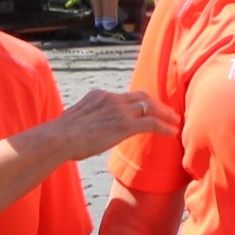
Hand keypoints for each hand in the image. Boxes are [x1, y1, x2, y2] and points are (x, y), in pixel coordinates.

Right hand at [53, 88, 175, 160]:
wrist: (59, 138)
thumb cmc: (61, 137)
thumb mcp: (75, 123)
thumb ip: (87, 123)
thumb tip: (86, 134)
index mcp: (98, 95)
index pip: (124, 96)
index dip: (137, 102)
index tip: (145, 108)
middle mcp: (111, 98)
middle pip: (141, 96)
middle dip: (156, 103)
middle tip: (167, 111)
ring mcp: (119, 110)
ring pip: (149, 107)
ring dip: (164, 113)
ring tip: (175, 121)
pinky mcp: (124, 124)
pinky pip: (151, 123)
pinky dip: (164, 126)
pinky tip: (172, 132)